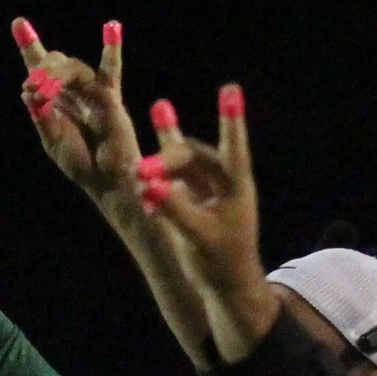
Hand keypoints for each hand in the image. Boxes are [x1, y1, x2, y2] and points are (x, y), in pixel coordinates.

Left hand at [12, 16, 144, 217]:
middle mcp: (74, 90)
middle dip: (41, 70)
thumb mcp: (52, 141)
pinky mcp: (110, 99)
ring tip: (44, 91)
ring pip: (73, 68)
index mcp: (56, 99)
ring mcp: (93, 92)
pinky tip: (111, 27)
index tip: (19, 23)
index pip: (40, 68)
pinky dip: (112, 49)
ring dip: (56, 75)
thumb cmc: (82, 162)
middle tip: (31, 87)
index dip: (30, 46)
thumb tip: (28, 92)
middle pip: (56, 62)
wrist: (106, 182)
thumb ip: (42, 117)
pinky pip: (110, 72)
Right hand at [127, 82, 279, 355]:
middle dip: (168, 159)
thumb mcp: (197, 237)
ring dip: (164, 153)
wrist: (226, 287)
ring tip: (160, 107)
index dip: (230, 120)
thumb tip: (148, 184)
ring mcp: (206, 188)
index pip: (232, 148)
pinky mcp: (191, 198)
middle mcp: (222, 182)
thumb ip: (174, 208)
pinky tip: (145, 157)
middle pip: (194, 157)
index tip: (231, 89)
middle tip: (141, 172)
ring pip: (183, 162)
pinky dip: (158, 171)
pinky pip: (172, 176)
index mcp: (235, 188)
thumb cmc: (221, 264)